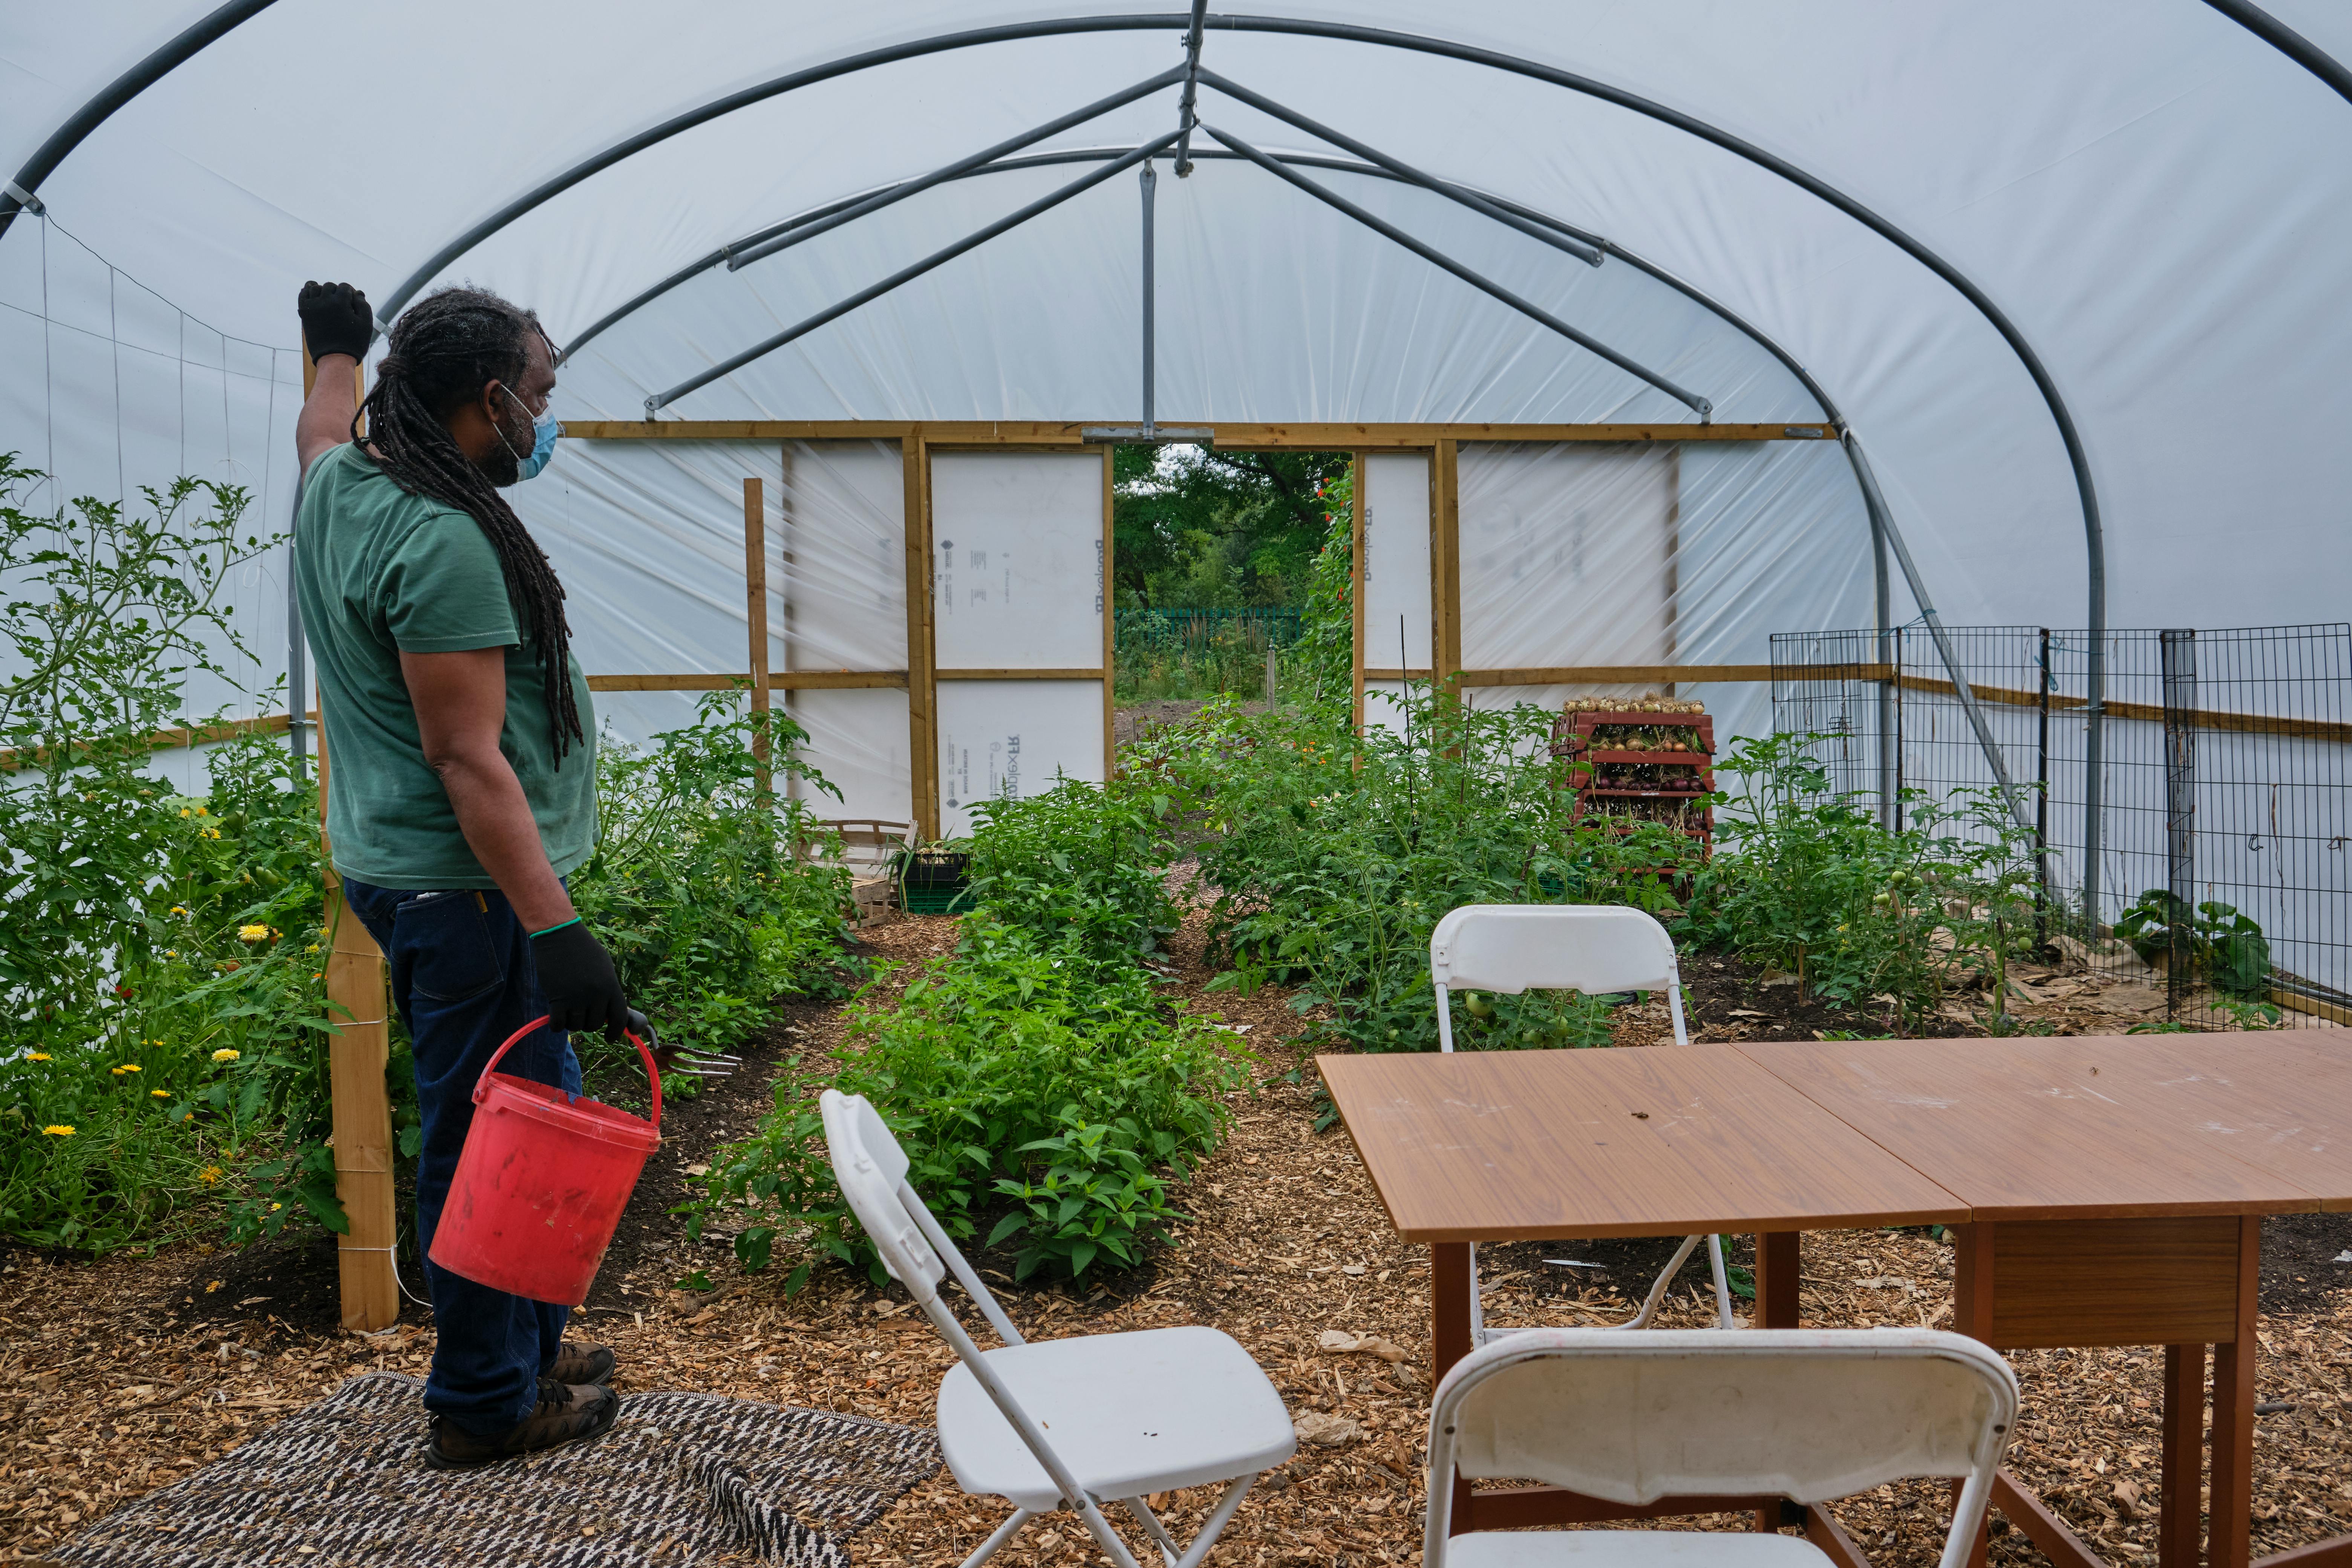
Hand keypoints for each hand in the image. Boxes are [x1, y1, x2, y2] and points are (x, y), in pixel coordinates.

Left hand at [298, 280, 374, 363]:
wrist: (335, 359)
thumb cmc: (354, 342)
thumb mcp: (366, 324)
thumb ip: (363, 305)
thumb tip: (357, 292)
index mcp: (341, 302)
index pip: (344, 286)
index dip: (350, 293)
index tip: (352, 301)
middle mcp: (325, 301)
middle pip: (330, 286)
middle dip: (337, 292)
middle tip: (341, 304)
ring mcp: (312, 306)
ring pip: (315, 288)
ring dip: (322, 291)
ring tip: (328, 299)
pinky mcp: (304, 313)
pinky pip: (302, 295)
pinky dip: (307, 291)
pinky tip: (313, 294)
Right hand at [530, 921, 628, 1039]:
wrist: (560, 936)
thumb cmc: (584, 949)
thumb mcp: (605, 967)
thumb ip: (609, 990)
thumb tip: (612, 1014)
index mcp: (611, 986)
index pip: (619, 1018)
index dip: (616, 1031)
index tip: (611, 1038)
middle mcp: (597, 995)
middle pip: (595, 1024)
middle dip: (589, 1024)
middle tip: (581, 1014)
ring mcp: (577, 998)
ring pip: (577, 1026)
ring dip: (572, 1022)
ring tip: (568, 1010)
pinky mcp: (557, 999)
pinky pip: (559, 1024)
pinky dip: (557, 1025)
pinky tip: (555, 1018)